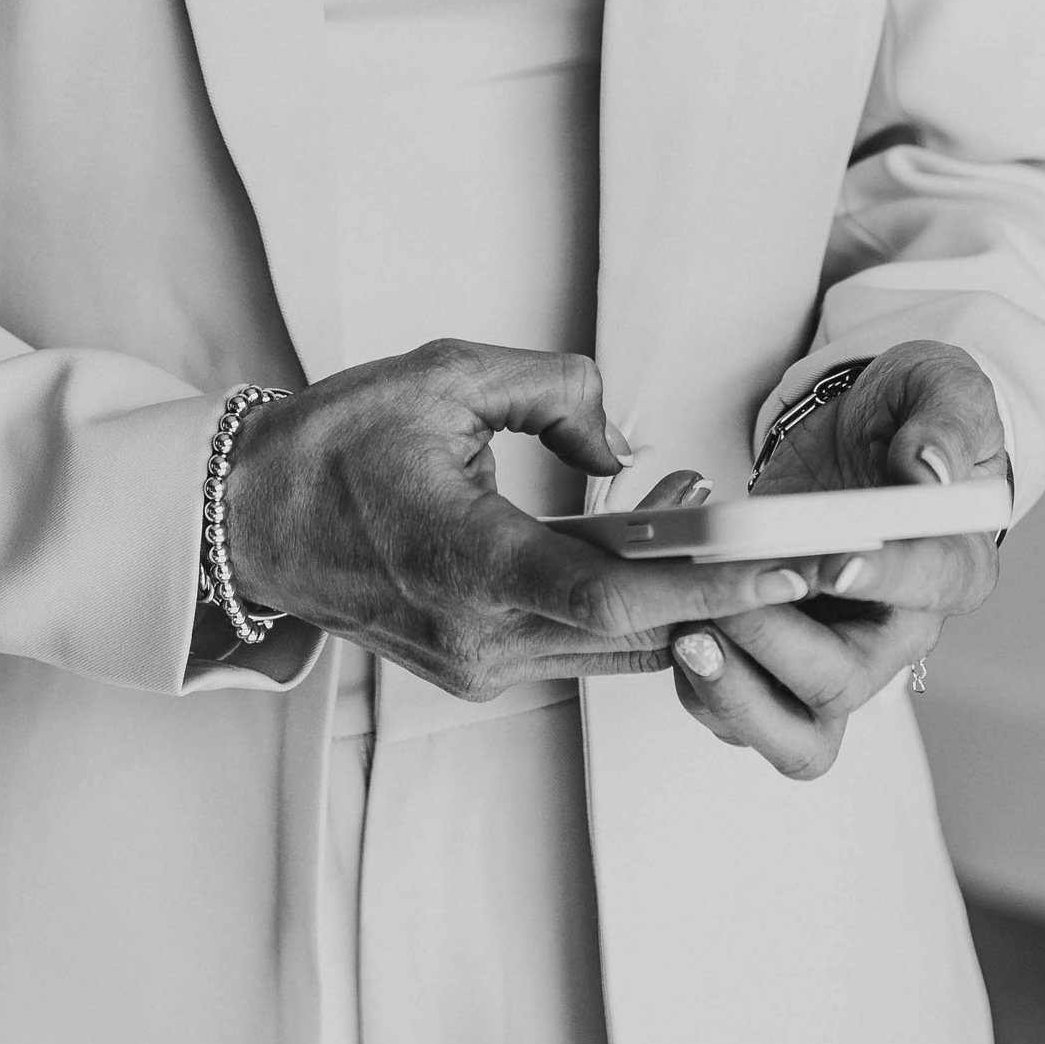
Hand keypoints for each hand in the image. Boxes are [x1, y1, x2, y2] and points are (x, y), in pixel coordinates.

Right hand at [221, 341, 812, 704]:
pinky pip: (579, 649)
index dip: (712, 587)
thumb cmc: (336, 439)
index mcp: (466, 565)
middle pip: (638, 637)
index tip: (786, 565)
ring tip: (713, 519)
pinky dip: (628, 608)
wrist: (247, 518)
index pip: (617, 598)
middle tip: (798, 545)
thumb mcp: (444, 373)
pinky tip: (646, 545)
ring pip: (616, 651)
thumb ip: (554, 389)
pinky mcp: (476, 670)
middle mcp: (479, 639)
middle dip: (726, 594)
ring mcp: (477, 667)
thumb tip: (629, 446)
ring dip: (680, 599)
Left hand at [660, 343, 1009, 775]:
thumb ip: (942, 425)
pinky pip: (741, 707)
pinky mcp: (782, 657)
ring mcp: (835, 654)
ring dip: (730, 689)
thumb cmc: (914, 416)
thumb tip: (928, 472)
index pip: (923, 587)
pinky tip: (676, 624)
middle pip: (844, 687)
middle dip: (775, 648)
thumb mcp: (942, 391)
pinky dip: (702, 683)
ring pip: (792, 730)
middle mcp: (895, 630)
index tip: (828, 562)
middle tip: (725, 602)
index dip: (877, 579)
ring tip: (686, 629)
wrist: (868, 433)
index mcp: (951, 566)